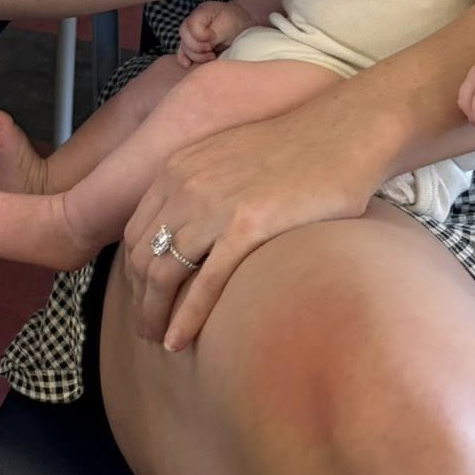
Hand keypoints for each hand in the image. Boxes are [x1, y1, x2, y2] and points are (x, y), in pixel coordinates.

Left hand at [122, 85, 391, 351]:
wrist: (341, 132)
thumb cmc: (295, 150)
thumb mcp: (229, 158)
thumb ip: (202, 188)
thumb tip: (191, 232)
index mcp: (178, 167)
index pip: (136, 231)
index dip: (133, 272)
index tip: (142, 298)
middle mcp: (186, 184)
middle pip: (142, 255)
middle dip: (139, 299)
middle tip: (146, 329)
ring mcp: (214, 205)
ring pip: (164, 274)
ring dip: (155, 315)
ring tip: (161, 341)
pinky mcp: (247, 226)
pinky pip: (204, 283)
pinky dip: (186, 318)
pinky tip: (179, 342)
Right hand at [176, 0, 249, 66]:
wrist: (243, 26)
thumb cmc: (237, 24)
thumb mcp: (228, 27)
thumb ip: (214, 37)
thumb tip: (205, 48)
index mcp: (202, 12)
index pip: (192, 25)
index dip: (203, 35)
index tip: (215, 38)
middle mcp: (192, 21)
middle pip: (185, 37)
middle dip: (198, 48)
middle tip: (212, 51)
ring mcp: (190, 33)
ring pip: (184, 47)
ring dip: (196, 56)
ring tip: (212, 56)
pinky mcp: (192, 45)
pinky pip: (183, 52)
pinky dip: (184, 59)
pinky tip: (188, 64)